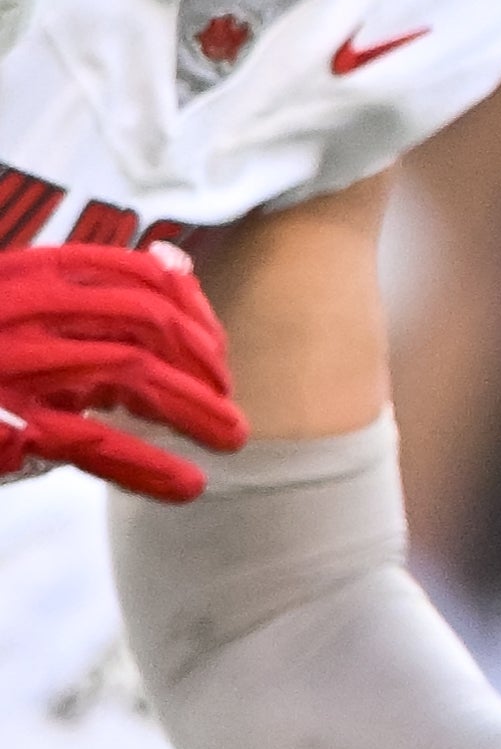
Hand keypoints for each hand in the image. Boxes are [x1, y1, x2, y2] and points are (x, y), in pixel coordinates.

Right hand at [0, 243, 244, 502]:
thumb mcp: (20, 301)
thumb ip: (92, 288)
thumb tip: (180, 263)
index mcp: (32, 273)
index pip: (144, 277)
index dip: (196, 312)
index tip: (217, 350)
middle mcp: (27, 308)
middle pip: (151, 323)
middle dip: (203, 362)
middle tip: (226, 399)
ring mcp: (14, 363)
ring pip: (135, 376)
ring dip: (196, 410)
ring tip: (230, 439)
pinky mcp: (7, 423)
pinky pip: (95, 443)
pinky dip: (150, 466)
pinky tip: (187, 485)